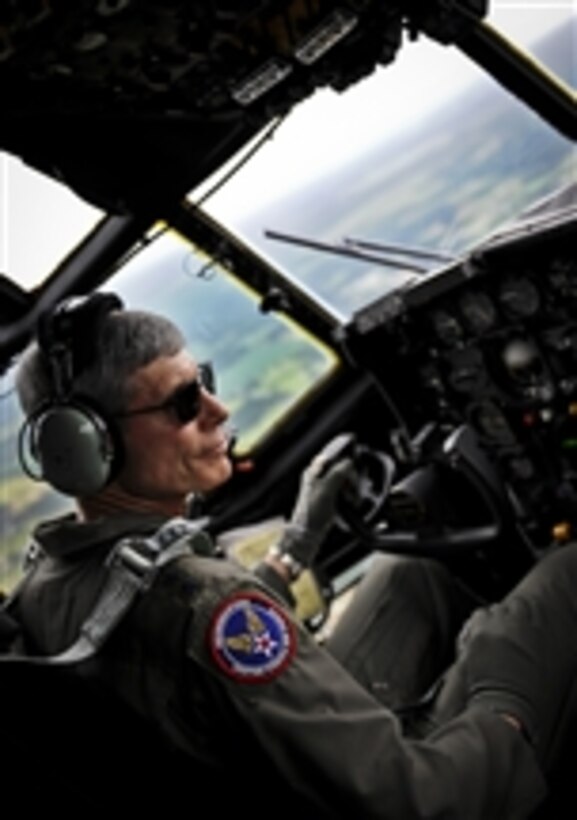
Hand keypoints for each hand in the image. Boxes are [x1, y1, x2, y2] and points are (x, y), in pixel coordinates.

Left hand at [273, 434, 356, 571]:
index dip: (344, 460)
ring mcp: (323, 490)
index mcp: (314, 471)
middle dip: (350, 478)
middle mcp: (317, 478)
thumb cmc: (312, 514)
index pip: (332, 455)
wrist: (307, 536)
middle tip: (351, 487)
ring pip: (343, 482)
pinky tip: (349, 504)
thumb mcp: (327, 490)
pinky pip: (343, 494)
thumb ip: (338, 472)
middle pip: (340, 469)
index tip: (354, 467)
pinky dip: (348, 498)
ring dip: (350, 489)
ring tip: (350, 498)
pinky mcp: (328, 501)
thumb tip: (349, 462)